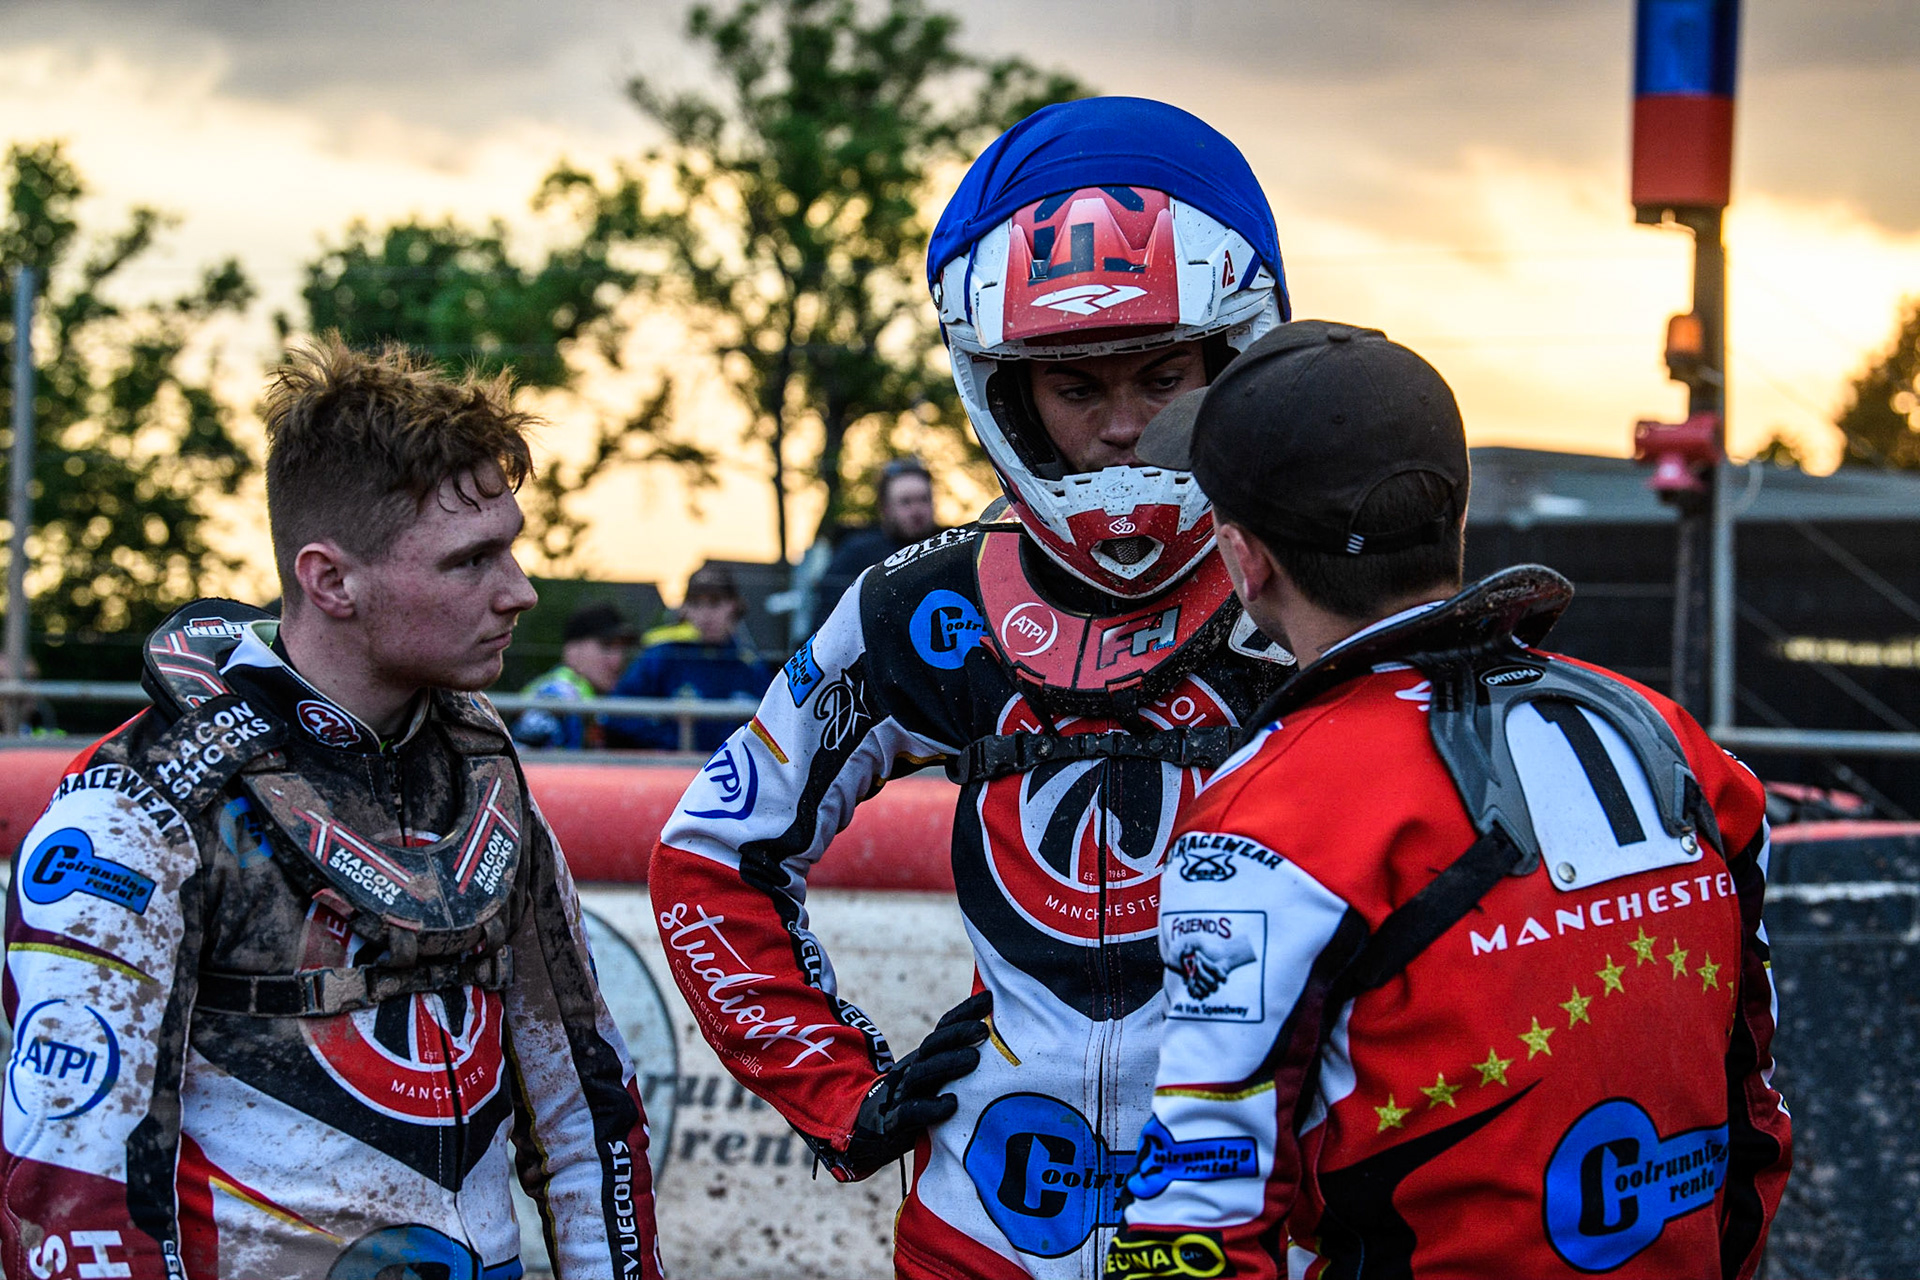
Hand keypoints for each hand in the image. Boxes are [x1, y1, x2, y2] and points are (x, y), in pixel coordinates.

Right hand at [841, 990, 991, 1179]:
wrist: (872, 1131)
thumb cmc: (920, 1102)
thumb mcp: (938, 1078)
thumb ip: (962, 1061)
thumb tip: (1005, 1041)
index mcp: (925, 1057)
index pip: (943, 1028)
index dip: (963, 1012)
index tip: (988, 1000)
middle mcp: (913, 1070)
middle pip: (933, 1046)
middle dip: (958, 1034)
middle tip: (984, 1030)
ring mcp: (902, 1094)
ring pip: (922, 1074)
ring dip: (948, 1064)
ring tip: (974, 1060)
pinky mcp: (895, 1122)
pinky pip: (910, 1113)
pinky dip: (930, 1107)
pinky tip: (951, 1104)